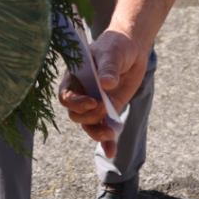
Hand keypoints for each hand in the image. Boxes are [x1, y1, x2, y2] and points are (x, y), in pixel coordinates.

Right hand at [57, 29, 147, 157]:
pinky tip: (111, 153)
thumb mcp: (112, 53)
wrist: (132, 49)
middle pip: (76, 115)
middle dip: (89, 117)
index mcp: (75, 78)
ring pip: (89, 125)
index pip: (66, 96)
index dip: (76, 103)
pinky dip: (107, 142)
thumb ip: (108, 68)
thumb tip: (107, 84)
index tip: (92, 101)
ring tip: (110, 133)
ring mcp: (95, 104)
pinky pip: (105, 129)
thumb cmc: (116, 45)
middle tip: (104, 108)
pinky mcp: (109, 111)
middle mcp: (82, 93)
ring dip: (97, 133)